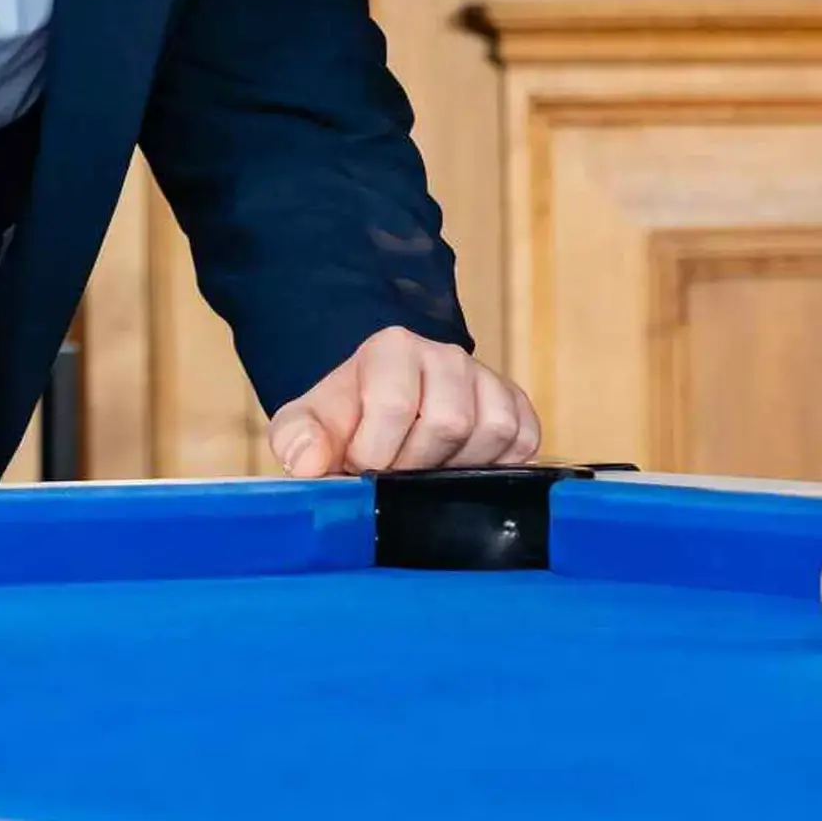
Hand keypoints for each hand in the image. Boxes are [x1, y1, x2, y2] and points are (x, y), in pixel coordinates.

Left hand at [267, 328, 542, 478]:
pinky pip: (524, 439)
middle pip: (449, 421)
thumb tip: (310, 463)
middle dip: (415, 463)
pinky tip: (461, 468)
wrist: (379, 416)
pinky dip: (498, 465)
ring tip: (426, 470)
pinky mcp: (516, 404)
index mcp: (392, 349)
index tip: (358, 464)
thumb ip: (296, 439)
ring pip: (493, 430)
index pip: (394, 404)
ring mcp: (486, 378)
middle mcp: (446, 355)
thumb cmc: (344, 423)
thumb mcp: (306, 425)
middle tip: (394, 471)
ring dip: (457, 467)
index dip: (374, 451)